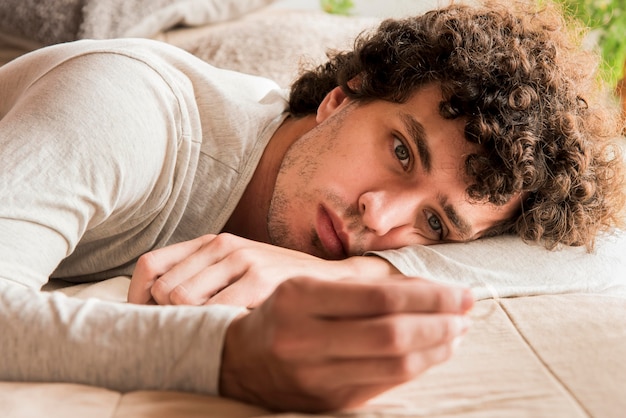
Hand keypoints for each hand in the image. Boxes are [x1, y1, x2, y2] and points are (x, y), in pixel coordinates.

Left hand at [128, 233, 396, 307]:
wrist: (331, 281)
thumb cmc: (277, 281)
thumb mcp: (236, 269)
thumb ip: (200, 278)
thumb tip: (153, 306)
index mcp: (211, 241)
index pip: (150, 265)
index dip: (137, 298)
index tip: (147, 321)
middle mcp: (222, 245)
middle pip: (161, 288)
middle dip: (164, 317)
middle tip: (184, 332)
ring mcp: (241, 260)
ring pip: (180, 300)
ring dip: (187, 323)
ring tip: (207, 333)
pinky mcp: (259, 279)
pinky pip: (212, 311)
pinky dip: (211, 326)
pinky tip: (228, 332)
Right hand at [220, 276, 473, 411]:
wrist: (241, 362)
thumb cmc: (282, 314)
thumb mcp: (308, 285)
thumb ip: (362, 286)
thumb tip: (425, 290)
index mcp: (300, 298)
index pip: (379, 298)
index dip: (428, 296)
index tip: (459, 292)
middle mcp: (305, 338)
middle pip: (391, 333)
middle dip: (440, 321)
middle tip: (467, 310)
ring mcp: (316, 376)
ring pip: (394, 364)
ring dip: (436, 347)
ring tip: (457, 331)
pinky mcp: (328, 402)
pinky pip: (386, 386)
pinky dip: (418, 367)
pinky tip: (434, 353)